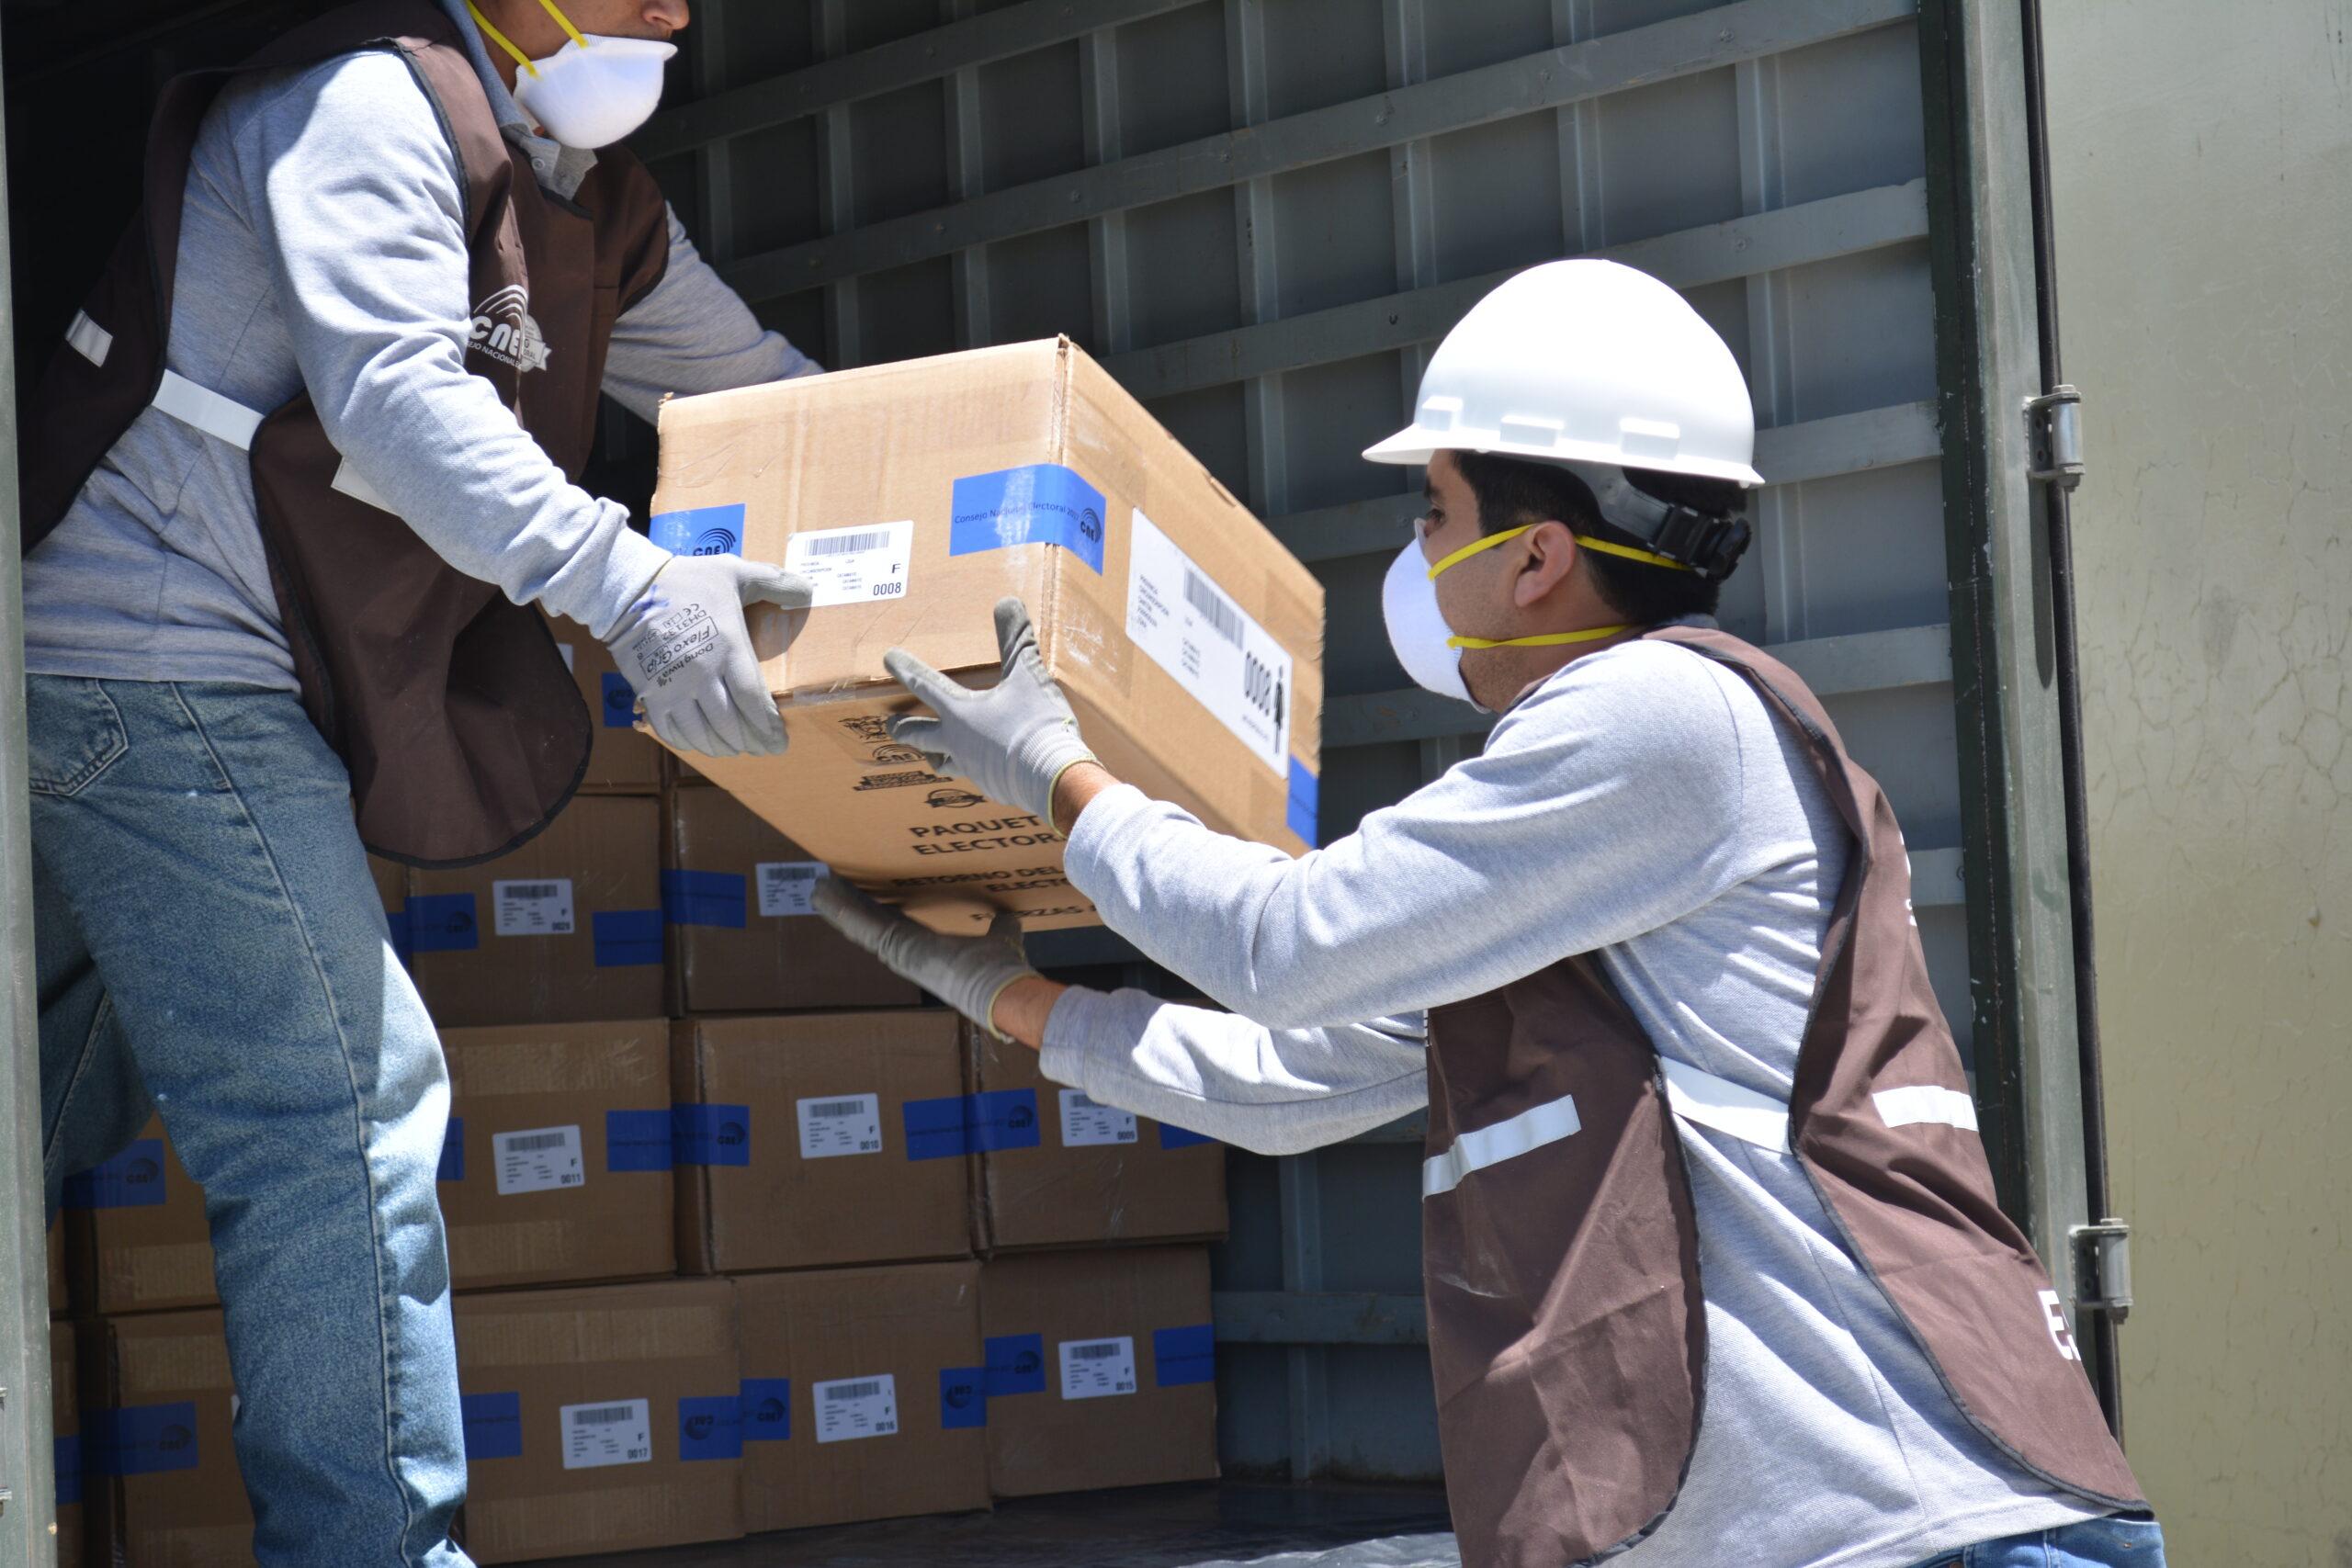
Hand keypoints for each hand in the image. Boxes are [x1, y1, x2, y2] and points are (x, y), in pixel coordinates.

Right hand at [607, 554, 808, 756]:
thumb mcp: (735, 572)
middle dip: (750, 742)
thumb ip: (773, 581)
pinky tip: (698, 742)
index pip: (754, 700)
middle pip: (731, 724)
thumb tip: (808, 591)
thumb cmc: (686, 581)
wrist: (628, 590)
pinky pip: (671, 730)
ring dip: (721, 746)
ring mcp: (673, 687)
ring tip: (733, 749)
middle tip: (762, 750)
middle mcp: (702, 675)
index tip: (780, 741)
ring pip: (702, 733)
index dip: (768, 726)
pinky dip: (687, 742)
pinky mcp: (649, 693)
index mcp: (728, 649)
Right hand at [812, 877, 1039, 1038]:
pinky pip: (862, 925)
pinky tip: (824, 895)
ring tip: (819, 888)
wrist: (997, 988)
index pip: (896, 926)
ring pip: (862, 924)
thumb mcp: (1001, 939)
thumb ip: (1001, 927)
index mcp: (927, 949)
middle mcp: (907, 953)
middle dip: (851, 906)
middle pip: (872, 923)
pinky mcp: (893, 947)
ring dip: (839, 906)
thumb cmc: (1000, 970)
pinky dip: (842, 910)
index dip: (880, 909)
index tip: (867, 894)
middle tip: (831, 886)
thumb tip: (1009, 914)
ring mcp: (897, 952)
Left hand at [885, 598, 1094, 823]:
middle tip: (890, 724)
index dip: (906, 669)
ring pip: (942, 761)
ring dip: (933, 754)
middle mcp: (958, 742)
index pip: (925, 685)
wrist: (1053, 778)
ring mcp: (973, 769)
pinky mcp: (992, 786)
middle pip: (919, 735)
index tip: (889, 658)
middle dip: (903, 727)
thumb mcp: (1028, 676)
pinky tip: (984, 766)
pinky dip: (972, 767)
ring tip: (932, 754)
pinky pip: (973, 776)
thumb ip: (1015, 640)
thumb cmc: (1035, 724)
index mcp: (960, 713)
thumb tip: (1007, 602)